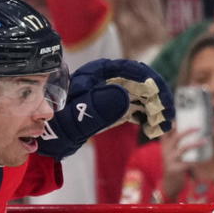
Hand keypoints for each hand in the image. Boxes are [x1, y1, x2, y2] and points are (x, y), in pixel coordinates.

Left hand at [37, 58, 172, 160]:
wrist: (45, 144)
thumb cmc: (53, 131)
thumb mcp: (72, 123)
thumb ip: (96, 110)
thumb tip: (125, 95)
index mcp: (94, 74)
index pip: (129, 68)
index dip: (150, 80)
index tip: (162, 98)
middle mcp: (105, 80)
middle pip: (139, 81)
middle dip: (157, 96)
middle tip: (168, 117)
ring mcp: (110, 94)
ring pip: (140, 94)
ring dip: (155, 107)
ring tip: (164, 127)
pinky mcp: (112, 108)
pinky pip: (135, 107)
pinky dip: (146, 116)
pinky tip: (152, 129)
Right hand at [168, 122, 210, 164]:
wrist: (169, 178)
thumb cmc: (175, 160)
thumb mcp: (173, 149)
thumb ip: (178, 138)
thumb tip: (196, 127)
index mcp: (165, 143)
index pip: (166, 131)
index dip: (171, 125)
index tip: (177, 120)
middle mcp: (166, 149)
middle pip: (176, 137)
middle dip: (188, 131)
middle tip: (199, 128)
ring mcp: (170, 158)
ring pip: (183, 148)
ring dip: (195, 144)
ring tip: (206, 140)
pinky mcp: (174, 168)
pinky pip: (186, 163)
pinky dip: (195, 161)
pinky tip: (202, 160)